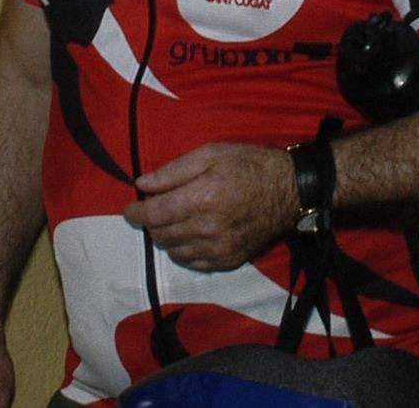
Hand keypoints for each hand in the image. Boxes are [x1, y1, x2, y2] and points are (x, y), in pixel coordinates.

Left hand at [123, 142, 297, 272]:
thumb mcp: (211, 153)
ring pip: (174, 251)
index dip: (136, 213)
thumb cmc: (248, 165)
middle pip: (162, 235)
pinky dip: (183, 251)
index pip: (156, 214)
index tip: (129, 210)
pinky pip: (193, 263)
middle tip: (155, 210)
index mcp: (203, 198)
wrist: (289, 190)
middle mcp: (208, 228)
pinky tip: (189, 236)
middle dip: (151, 224)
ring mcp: (219, 249)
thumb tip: (142, 184)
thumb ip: (173, 171)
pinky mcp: (229, 260)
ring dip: (166, 238)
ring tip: (173, 222)